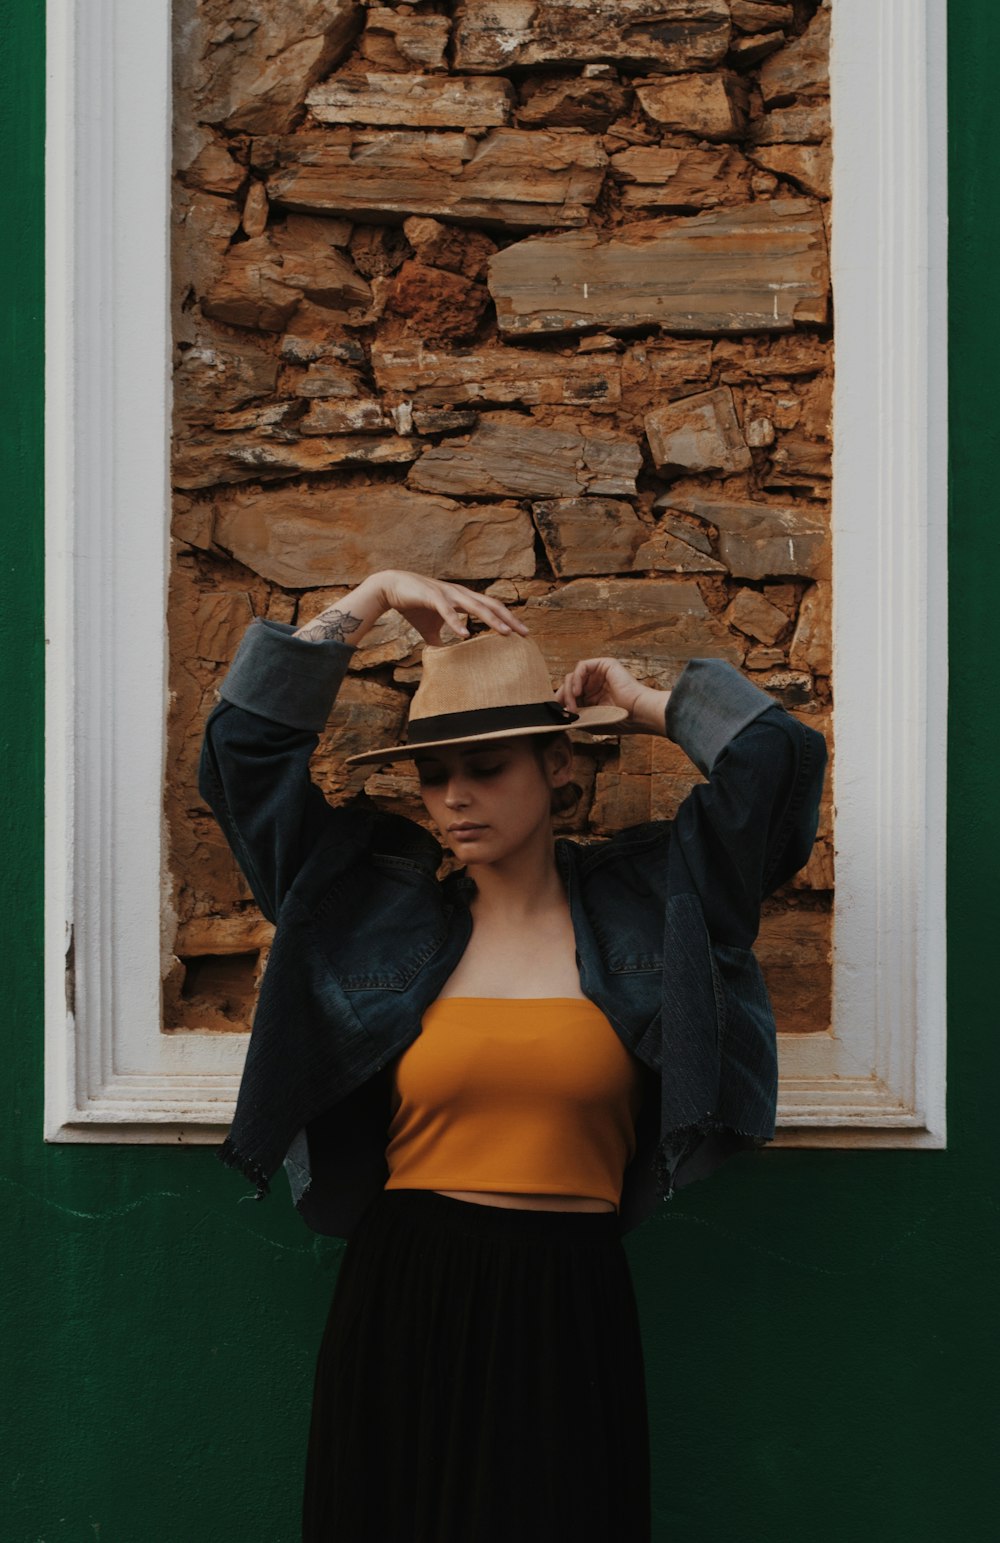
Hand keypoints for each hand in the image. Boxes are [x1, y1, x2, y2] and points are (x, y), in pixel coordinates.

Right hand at [374, 570, 529, 646]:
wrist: (390, 587)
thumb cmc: (414, 605)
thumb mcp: (430, 627)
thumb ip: (440, 640)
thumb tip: (444, 658)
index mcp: (463, 598)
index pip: (492, 607)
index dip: (508, 619)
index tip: (522, 633)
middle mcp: (460, 593)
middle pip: (491, 605)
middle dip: (509, 619)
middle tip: (526, 633)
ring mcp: (447, 593)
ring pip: (475, 606)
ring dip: (491, 619)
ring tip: (505, 633)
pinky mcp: (432, 596)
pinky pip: (447, 611)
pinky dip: (456, 622)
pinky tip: (465, 634)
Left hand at [555, 657, 666, 733]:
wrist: (638, 713)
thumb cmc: (618, 720)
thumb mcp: (590, 721)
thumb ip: (574, 717)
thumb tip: (556, 716)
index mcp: (592, 697)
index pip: (569, 695)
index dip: (560, 702)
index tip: (555, 714)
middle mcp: (594, 684)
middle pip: (568, 684)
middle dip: (562, 698)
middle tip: (563, 711)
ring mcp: (599, 674)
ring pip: (572, 676)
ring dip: (569, 692)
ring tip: (573, 706)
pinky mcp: (604, 664)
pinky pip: (582, 666)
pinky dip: (576, 679)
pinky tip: (577, 692)